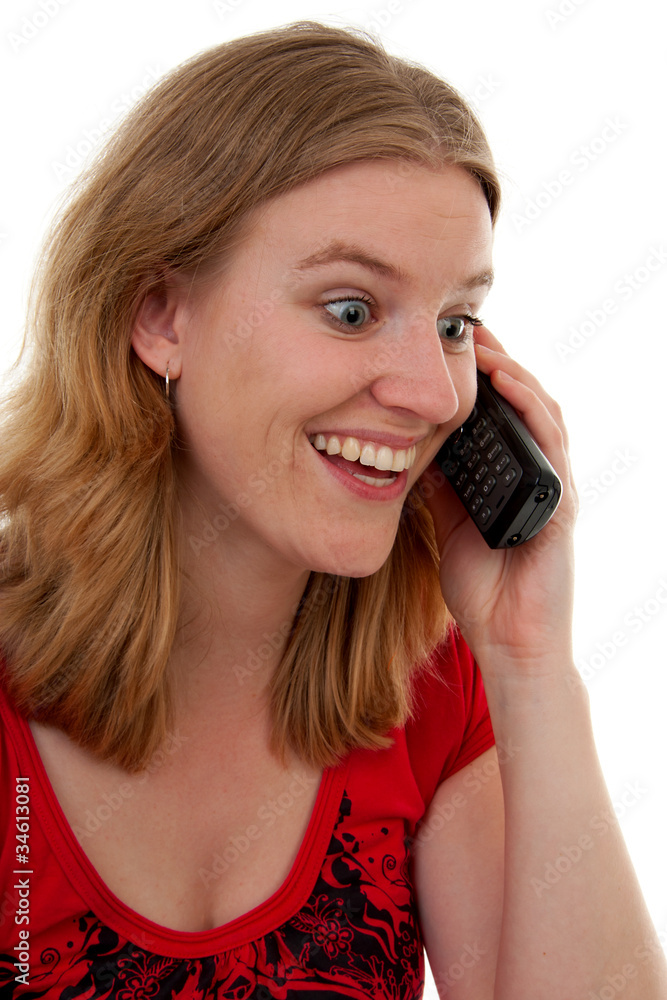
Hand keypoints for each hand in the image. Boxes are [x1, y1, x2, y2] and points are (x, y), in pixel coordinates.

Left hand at [419, 326, 578, 676]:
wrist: (508, 644)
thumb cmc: (483, 589)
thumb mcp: (447, 525)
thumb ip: (439, 487)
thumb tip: (412, 447)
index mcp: (510, 479)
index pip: (501, 414)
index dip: (481, 377)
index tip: (450, 346)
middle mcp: (537, 476)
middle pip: (525, 403)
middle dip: (498, 362)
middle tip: (465, 329)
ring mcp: (553, 487)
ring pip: (544, 412)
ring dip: (515, 373)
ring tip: (485, 344)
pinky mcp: (561, 505)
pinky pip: (552, 445)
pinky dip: (532, 410)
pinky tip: (509, 385)